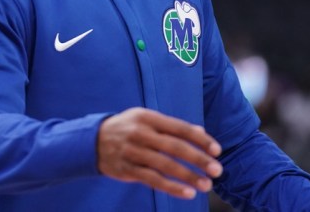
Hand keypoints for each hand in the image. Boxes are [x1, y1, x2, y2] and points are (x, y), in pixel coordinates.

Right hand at [97, 107, 222, 198]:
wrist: (92, 140)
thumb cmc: (128, 128)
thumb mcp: (146, 119)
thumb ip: (172, 127)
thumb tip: (201, 133)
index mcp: (148, 117)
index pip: (179, 128)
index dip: (200, 139)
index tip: (217, 150)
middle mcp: (140, 133)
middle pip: (174, 147)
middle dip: (198, 159)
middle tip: (217, 170)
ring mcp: (132, 151)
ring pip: (164, 165)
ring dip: (188, 176)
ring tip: (206, 185)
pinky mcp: (127, 169)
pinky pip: (152, 179)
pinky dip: (171, 187)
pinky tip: (188, 193)